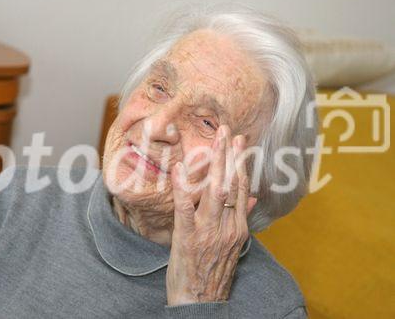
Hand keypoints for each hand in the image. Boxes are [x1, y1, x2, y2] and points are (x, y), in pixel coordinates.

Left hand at [166, 125, 256, 304]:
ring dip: (214, 163)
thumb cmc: (214, 273)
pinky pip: (185, 209)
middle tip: (227, 131)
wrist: (200, 302)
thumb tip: (253, 198)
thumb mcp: (234, 247)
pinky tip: (178, 170)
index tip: (240, 142)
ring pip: (214, 191)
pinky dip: (182, 188)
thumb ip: (242, 219)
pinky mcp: (188, 237)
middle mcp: (227, 226)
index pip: (242, 189)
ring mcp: (209, 231)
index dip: (240, 163)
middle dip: (229, 155)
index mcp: (237, 227)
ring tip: (213, 141)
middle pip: (230, 184)